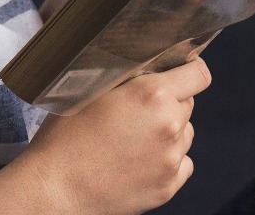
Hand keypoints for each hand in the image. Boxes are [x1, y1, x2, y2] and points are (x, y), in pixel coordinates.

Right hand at [22, 57, 211, 214]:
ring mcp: (171, 159)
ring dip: (170, 130)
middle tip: (140, 109)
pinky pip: (182, 163)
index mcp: (153, 95)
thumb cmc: (66, 136)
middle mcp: (169, 125)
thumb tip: (149, 66)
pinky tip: (141, 159)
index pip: (198, 75)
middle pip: (188, 103)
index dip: (190, 70)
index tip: (181, 72)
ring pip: (185, 134)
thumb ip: (129, 78)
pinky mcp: (168, 187)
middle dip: (171, 101)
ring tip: (136, 137)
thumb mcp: (93, 90)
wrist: (56, 188)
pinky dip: (169, 159)